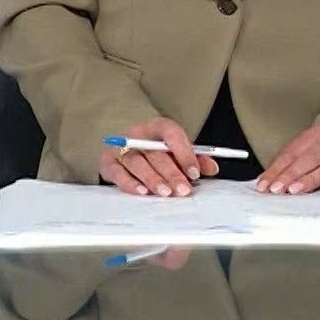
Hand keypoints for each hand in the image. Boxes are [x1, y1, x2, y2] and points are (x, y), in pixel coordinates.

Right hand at [97, 117, 219, 196]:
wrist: (127, 150)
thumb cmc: (156, 153)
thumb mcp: (176, 152)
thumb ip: (195, 159)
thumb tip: (212, 168)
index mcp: (157, 127)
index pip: (171, 133)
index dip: (184, 152)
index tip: (194, 172)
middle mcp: (137, 134)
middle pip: (155, 152)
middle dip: (171, 173)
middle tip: (183, 190)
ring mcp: (120, 147)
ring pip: (137, 162)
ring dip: (153, 179)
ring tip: (166, 193)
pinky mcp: (107, 161)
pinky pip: (117, 172)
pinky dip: (129, 183)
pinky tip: (142, 192)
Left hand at [256, 125, 319, 194]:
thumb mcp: (309, 151)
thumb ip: (290, 164)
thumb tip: (265, 182)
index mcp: (317, 134)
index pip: (293, 152)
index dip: (277, 169)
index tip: (264, 185)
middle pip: (310, 158)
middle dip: (291, 174)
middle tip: (277, 189)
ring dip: (311, 179)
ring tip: (296, 190)